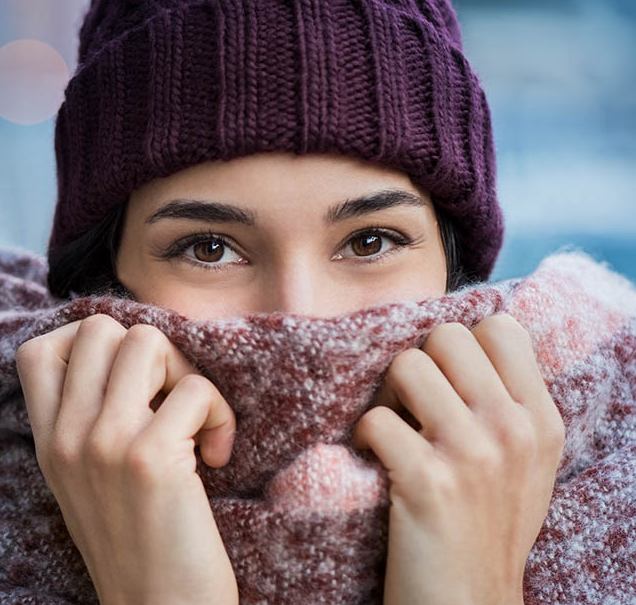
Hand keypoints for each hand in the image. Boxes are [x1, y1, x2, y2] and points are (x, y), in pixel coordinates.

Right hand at [15, 314, 238, 604]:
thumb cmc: (137, 546)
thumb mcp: (86, 483)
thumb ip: (86, 424)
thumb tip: (128, 352)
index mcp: (47, 442)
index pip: (39, 351)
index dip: (90, 345)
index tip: (129, 383)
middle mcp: (66, 437)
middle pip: (100, 328)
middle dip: (150, 352)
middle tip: (170, 401)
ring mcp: (103, 443)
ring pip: (147, 341)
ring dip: (186, 373)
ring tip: (196, 423)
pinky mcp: (149, 459)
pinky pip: (195, 389)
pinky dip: (220, 415)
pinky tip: (218, 458)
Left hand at [351, 315, 565, 604]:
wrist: (468, 604)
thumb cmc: (485, 530)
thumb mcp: (524, 465)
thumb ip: (506, 406)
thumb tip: (462, 344)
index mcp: (541, 420)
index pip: (500, 327)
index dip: (459, 346)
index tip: (445, 383)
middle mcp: (513, 429)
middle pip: (446, 337)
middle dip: (417, 365)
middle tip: (409, 408)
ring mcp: (472, 454)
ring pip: (406, 366)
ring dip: (385, 397)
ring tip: (391, 434)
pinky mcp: (428, 482)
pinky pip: (375, 420)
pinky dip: (362, 439)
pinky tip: (372, 464)